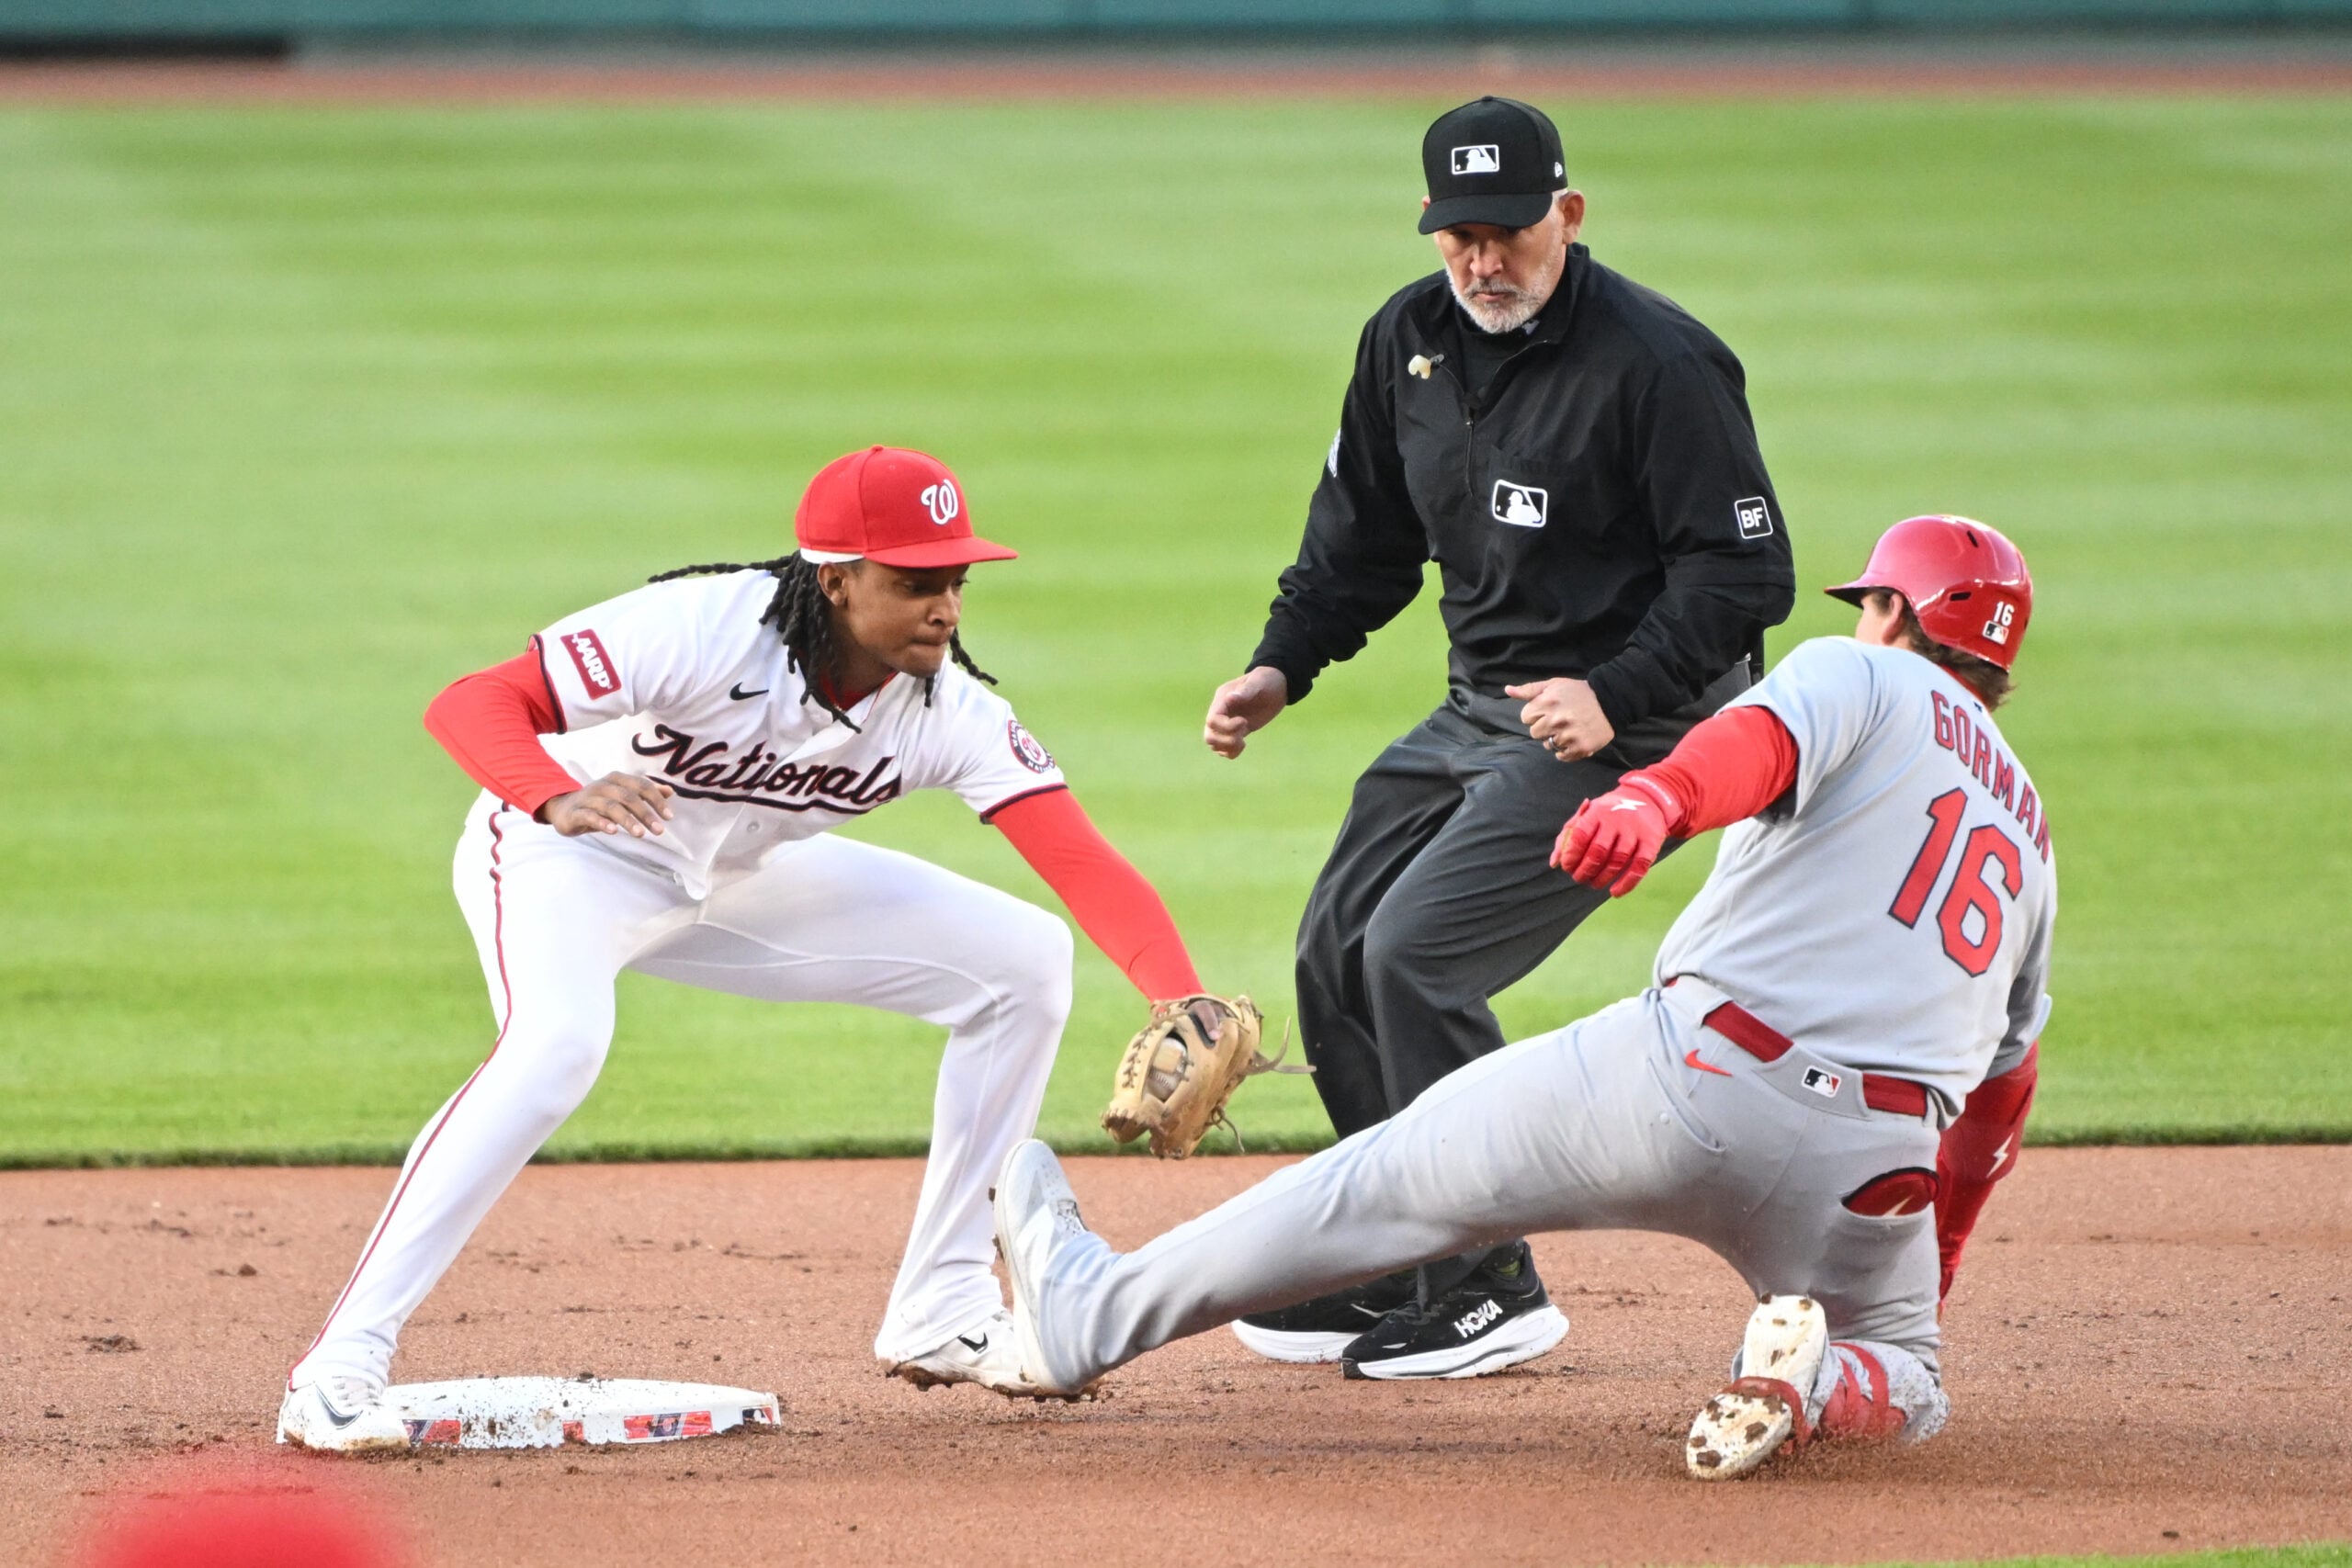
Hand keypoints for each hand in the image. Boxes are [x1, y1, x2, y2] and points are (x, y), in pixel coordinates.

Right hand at [538, 772, 675, 838]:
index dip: (656, 800)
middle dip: (645, 813)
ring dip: (627, 820)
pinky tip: (613, 831)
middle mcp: (603, 786)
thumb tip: (670, 791)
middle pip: (628, 797)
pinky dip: (602, 823)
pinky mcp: (576, 812)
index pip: (641, 786)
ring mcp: (588, 798)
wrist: (564, 808)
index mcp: (617, 779)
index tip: (669, 817)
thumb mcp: (623, 796)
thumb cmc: (600, 803)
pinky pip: (590, 816)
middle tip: (660, 830)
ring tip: (641, 834)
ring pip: (611, 807)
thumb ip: (645, 793)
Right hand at [1203, 666, 1288, 758]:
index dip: (1226, 726)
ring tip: (1243, 742)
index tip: (1244, 722)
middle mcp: (1221, 712)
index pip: (1212, 719)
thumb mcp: (1258, 683)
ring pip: (1213, 743)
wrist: (1276, 685)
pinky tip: (1243, 745)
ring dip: (1228, 747)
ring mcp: (1227, 722)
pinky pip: (1224, 748)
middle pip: (1209, 735)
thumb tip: (1230, 698)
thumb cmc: (1267, 680)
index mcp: (1222, 700)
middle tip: (1243, 735)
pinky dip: (1230, 752)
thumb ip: (1244, 691)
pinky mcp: (1236, 731)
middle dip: (1225, 740)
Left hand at [1504, 677, 1614, 762]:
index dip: (1535, 715)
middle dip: (1544, 728)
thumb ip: (1529, 690)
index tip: (1547, 711)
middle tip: (1558, 721)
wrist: (1610, 701)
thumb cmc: (1578, 692)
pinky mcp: (1580, 747)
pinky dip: (1565, 750)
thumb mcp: (1553, 685)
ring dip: (1555, 739)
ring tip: (1568, 729)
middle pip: (1535, 733)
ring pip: (1548, 745)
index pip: (1526, 717)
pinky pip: (1562, 755)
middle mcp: (1557, 719)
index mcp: (1548, 702)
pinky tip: (1573, 739)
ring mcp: (1569, 735)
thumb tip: (1507, 690)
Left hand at [1552, 784, 1668, 896]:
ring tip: (1594, 884)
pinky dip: (1626, 884)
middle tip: (1578, 878)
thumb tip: (1554, 863)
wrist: (1646, 799)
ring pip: (1617, 862)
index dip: (1571, 855)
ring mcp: (1636, 831)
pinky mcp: (1652, 842)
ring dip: (1602, 879)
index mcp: (1598, 811)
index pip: (1580, 835)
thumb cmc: (1608, 813)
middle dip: (1584, 870)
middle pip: (1597, 852)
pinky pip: (1639, 868)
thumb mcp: (1587, 815)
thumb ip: (1567, 836)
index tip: (1567, 867)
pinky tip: (1614, 892)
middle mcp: (1617, 819)